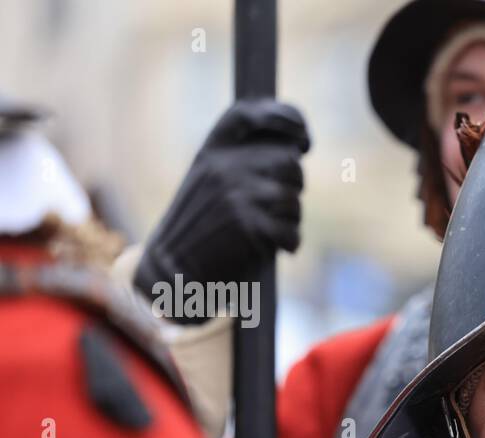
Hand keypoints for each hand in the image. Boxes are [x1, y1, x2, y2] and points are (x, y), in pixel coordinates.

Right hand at [134, 99, 309, 322]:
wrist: (173, 269)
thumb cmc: (201, 226)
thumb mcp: (208, 180)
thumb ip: (242, 160)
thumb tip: (296, 150)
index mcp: (211, 150)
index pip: (250, 114)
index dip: (285, 118)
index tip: (303, 139)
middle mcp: (224, 167)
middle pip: (288, 161)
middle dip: (293, 184)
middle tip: (276, 205)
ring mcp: (236, 195)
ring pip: (293, 198)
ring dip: (291, 218)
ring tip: (268, 229)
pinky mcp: (250, 227)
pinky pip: (291, 231)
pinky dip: (289, 243)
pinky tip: (274, 248)